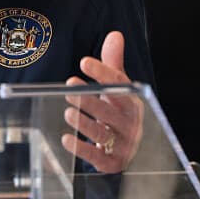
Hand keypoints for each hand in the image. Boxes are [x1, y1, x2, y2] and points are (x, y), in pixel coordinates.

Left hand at [61, 31, 143, 172]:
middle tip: (70, 89)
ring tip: (68, 112)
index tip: (84, 62)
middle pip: (111, 111)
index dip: (102, 73)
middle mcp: (130, 124)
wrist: (133, 150)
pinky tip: (66, 139)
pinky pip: (98, 157)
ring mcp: (123, 145)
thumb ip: (113, 64)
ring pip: (103, 134)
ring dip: (85, 123)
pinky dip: (82, 149)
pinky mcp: (112, 163)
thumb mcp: (119, 89)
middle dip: (91, 100)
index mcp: (133, 102)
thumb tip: (115, 35)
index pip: (120, 85)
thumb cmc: (120, 113)